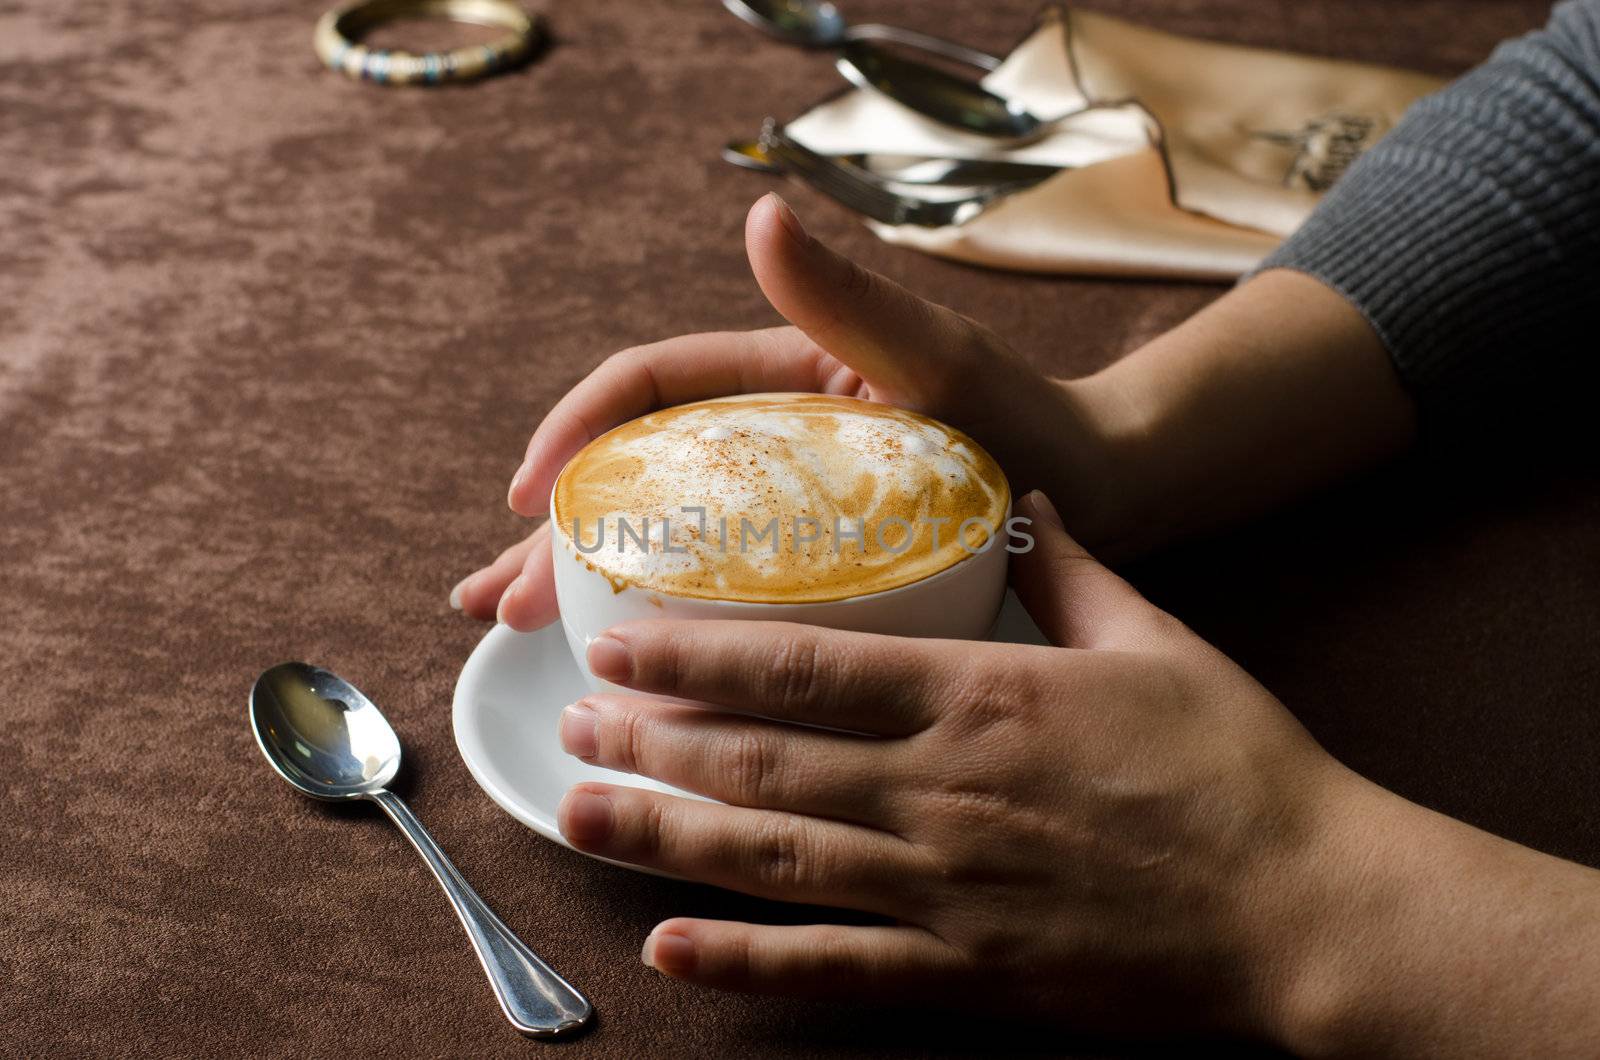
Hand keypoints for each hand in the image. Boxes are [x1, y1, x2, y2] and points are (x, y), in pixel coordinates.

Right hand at [450, 195, 1115, 626]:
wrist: (1107, 496)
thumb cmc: (1028, 420)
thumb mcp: (939, 362)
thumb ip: (853, 301)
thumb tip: (760, 217)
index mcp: (780, 379)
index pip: (649, 386)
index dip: (577, 431)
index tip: (529, 493)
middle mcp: (770, 441)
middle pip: (635, 475)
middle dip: (557, 534)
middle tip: (496, 598)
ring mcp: (786, 508)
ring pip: (661, 539)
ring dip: (583, 582)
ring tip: (513, 630)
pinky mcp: (810, 569)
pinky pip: (717, 593)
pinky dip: (660, 627)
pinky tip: (624, 669)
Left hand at [548, 490, 1360, 1040]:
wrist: (1308, 907)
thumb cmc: (1239, 765)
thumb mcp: (1159, 640)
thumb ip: (1077, 571)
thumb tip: (1028, 503)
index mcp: (982, 697)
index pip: (805, 667)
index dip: (697, 655)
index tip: (618, 639)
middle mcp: (941, 790)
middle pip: (762, 762)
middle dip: (651, 740)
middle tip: (568, 723)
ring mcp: (946, 888)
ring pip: (774, 859)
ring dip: (664, 835)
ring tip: (575, 817)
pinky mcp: (967, 970)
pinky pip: (836, 970)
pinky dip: (747, 963)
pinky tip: (671, 947)